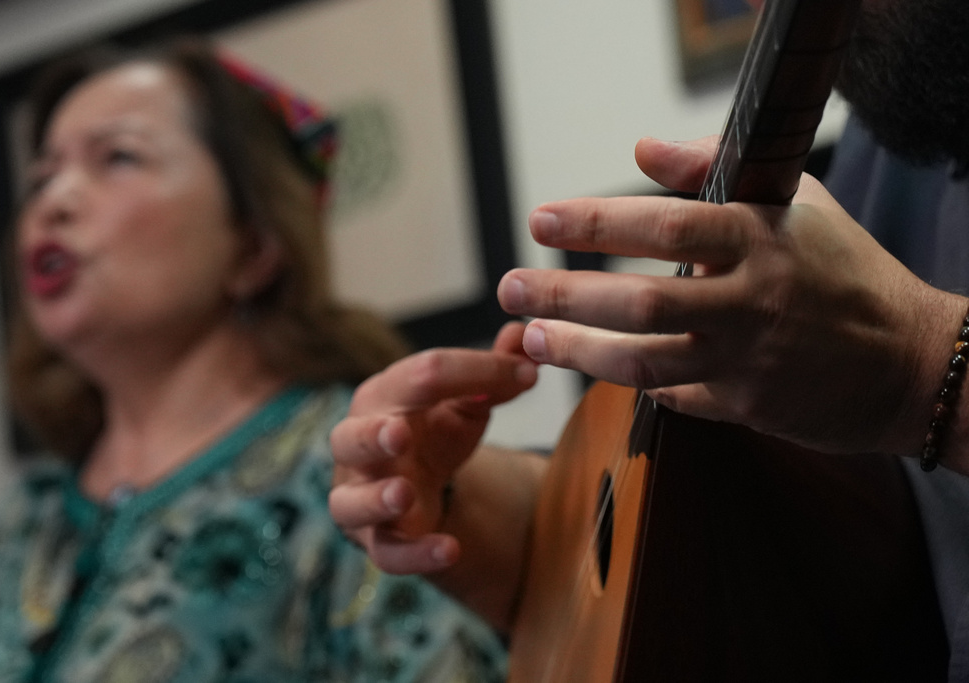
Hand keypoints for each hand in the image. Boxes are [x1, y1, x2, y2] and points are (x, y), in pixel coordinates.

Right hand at [329, 322, 537, 573]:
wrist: (416, 486)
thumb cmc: (434, 433)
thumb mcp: (466, 400)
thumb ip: (495, 369)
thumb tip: (524, 335)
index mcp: (384, 397)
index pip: (421, 376)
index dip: (474, 371)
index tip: (528, 375)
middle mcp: (360, 444)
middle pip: (354, 437)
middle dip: (373, 435)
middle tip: (399, 433)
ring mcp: (361, 496)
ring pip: (350, 502)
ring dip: (376, 498)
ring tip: (403, 494)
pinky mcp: (375, 541)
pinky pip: (386, 554)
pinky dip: (415, 555)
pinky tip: (449, 549)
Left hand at [498, 136, 965, 454]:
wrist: (909, 362)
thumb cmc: (845, 272)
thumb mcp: (795, 203)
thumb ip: (712, 171)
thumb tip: (642, 148)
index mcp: (763, 240)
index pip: (666, 225)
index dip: (597, 222)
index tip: (542, 220)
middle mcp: (752, 301)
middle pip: (640, 301)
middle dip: (564, 294)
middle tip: (510, 285)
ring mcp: (748, 361)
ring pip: (644, 361)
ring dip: (578, 350)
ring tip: (531, 336)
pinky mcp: (746, 408)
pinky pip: (673, 396)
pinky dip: (635, 382)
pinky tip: (602, 368)